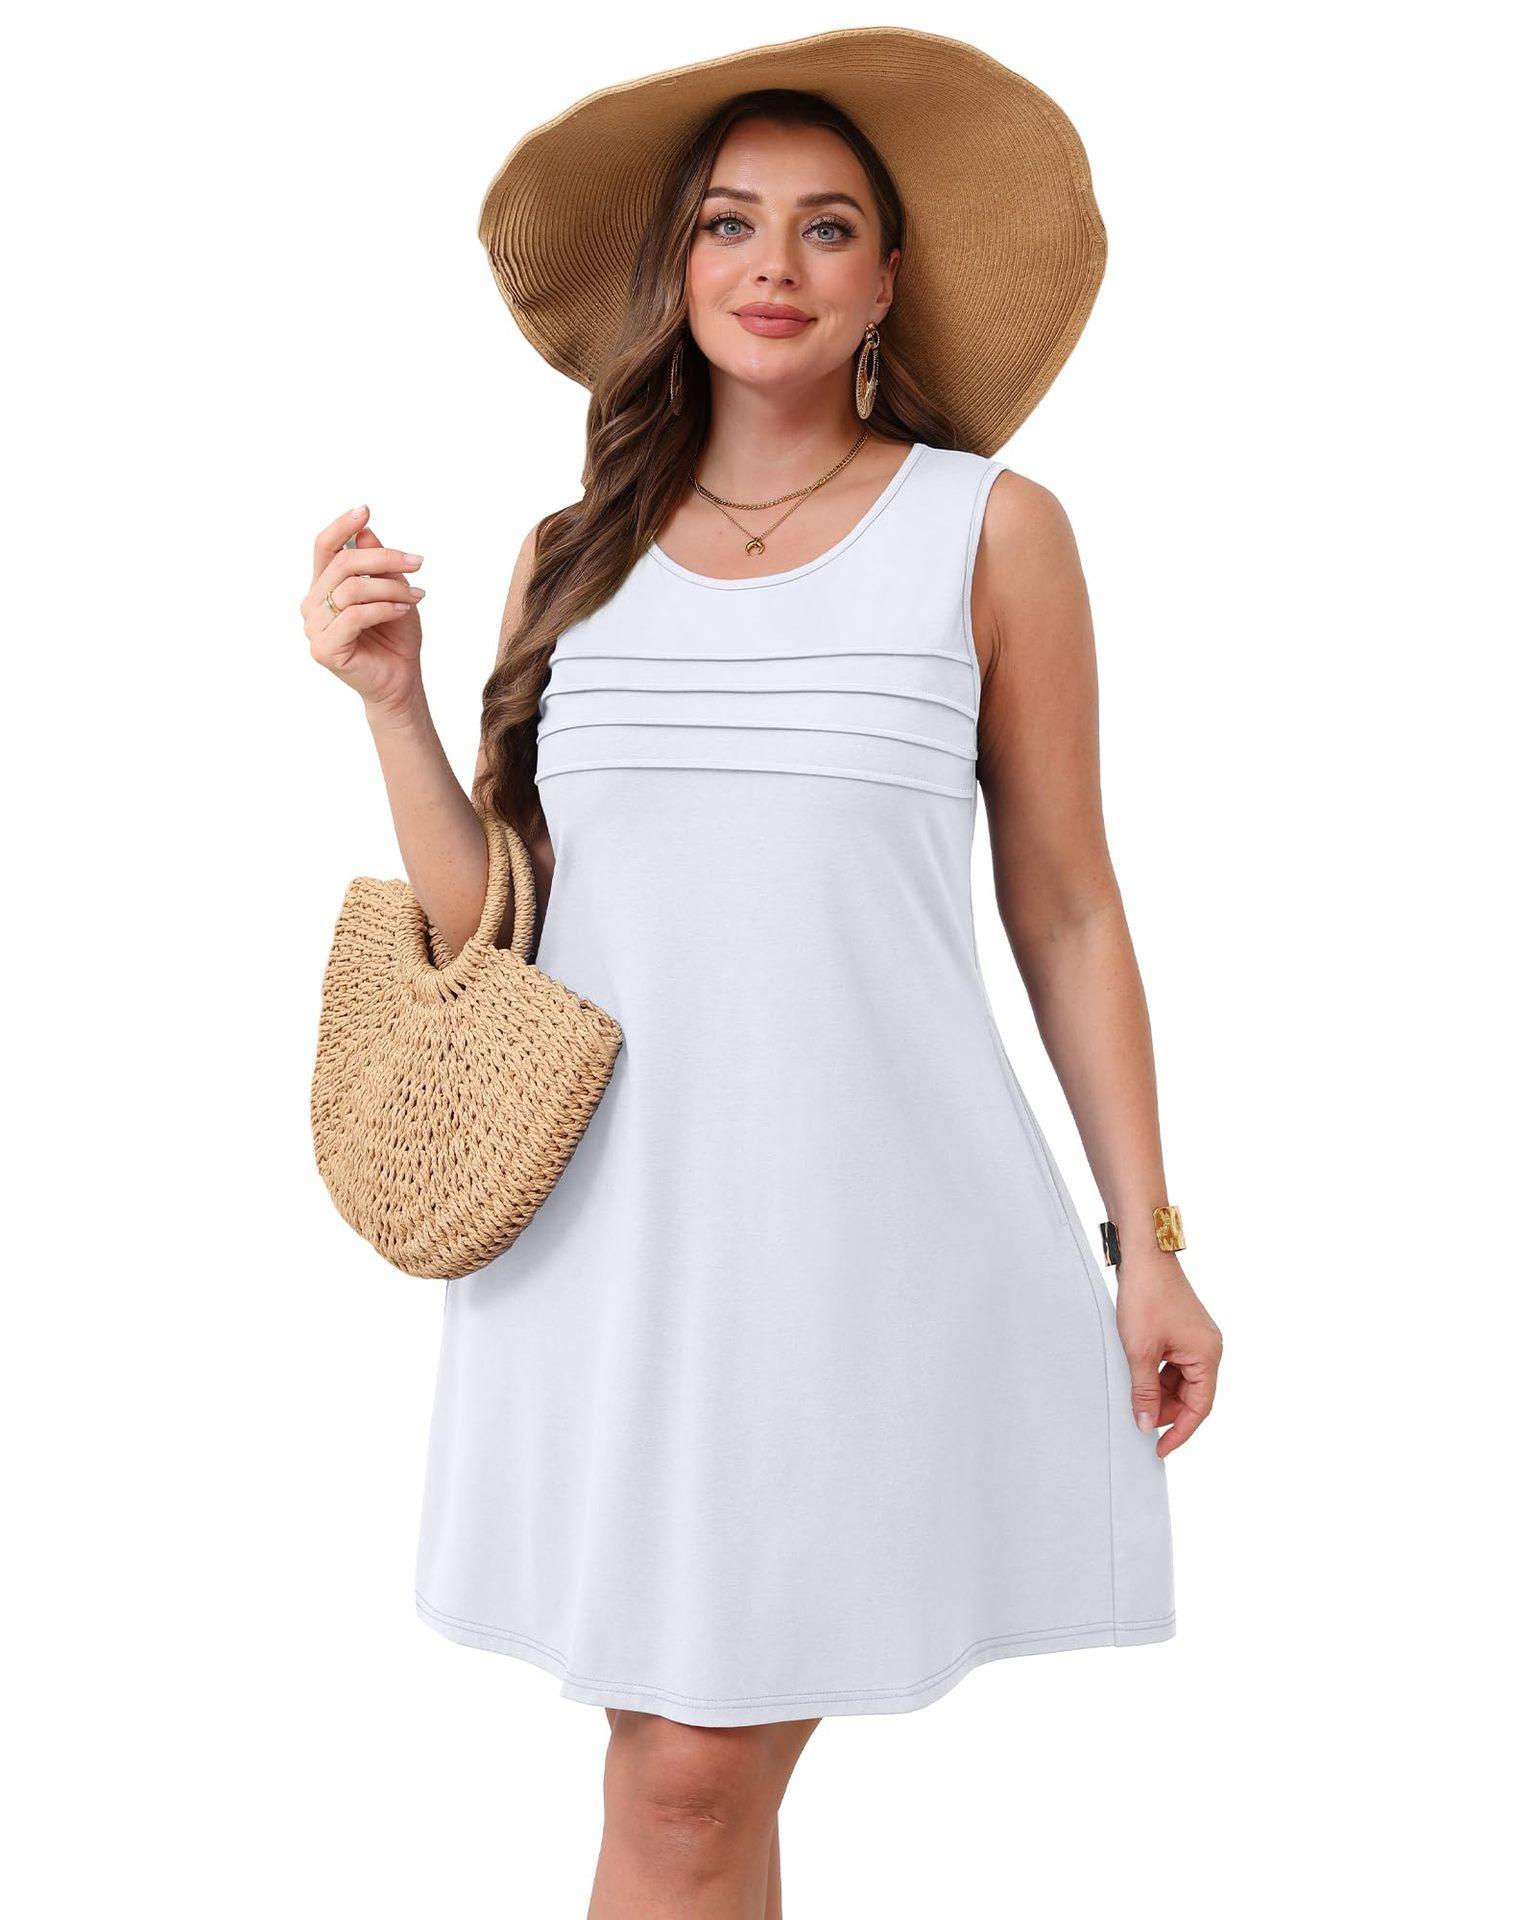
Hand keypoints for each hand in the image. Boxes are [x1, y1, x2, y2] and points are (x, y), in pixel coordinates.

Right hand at [303, 504, 426, 715]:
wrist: (401, 681)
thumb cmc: (395, 637)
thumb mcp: (393, 591)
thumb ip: (378, 565)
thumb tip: (366, 532)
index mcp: (325, 587)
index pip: (325, 548)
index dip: (342, 526)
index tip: (365, 510)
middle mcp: (313, 604)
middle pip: (342, 563)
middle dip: (384, 558)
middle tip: (417, 562)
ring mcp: (314, 627)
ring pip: (352, 589)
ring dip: (390, 588)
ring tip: (416, 596)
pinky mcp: (324, 648)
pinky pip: (355, 615)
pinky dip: (384, 608)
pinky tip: (405, 610)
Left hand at [1115, 1259, 1222, 1457]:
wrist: (1143, 1254)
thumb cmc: (1146, 1296)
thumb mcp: (1140, 1351)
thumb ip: (1143, 1391)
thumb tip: (1145, 1423)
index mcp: (1207, 1355)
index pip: (1199, 1407)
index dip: (1180, 1431)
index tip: (1160, 1449)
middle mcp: (1207, 1348)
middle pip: (1191, 1395)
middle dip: (1166, 1412)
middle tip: (1140, 1423)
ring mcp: (1195, 1338)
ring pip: (1180, 1380)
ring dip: (1160, 1394)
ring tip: (1135, 1402)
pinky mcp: (1182, 1330)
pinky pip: (1174, 1364)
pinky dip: (1158, 1376)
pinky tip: (1139, 1380)